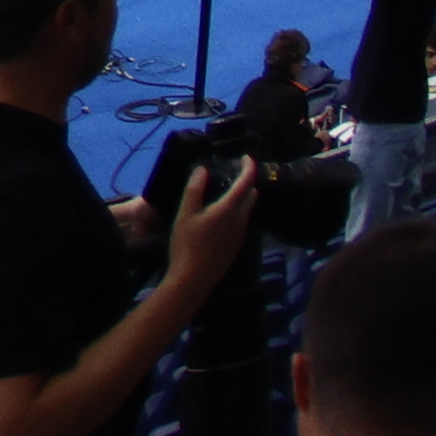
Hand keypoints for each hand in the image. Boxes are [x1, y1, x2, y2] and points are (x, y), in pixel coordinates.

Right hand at [161, 154, 261, 292]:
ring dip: (241, 196)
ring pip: (247, 209)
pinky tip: (221, 212)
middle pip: (251, 196)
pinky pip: (242, 220)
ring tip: (225, 188)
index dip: (248, 167)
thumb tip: (202, 169)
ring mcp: (240, 234)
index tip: (246, 156)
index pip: (246, 183)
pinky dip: (237, 209)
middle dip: (246, 181)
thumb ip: (194, 190)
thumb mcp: (185, 214)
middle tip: (232, 171)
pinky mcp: (236, 244)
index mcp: (229, 209)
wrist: (195, 279)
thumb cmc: (187, 244)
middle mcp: (240, 220)